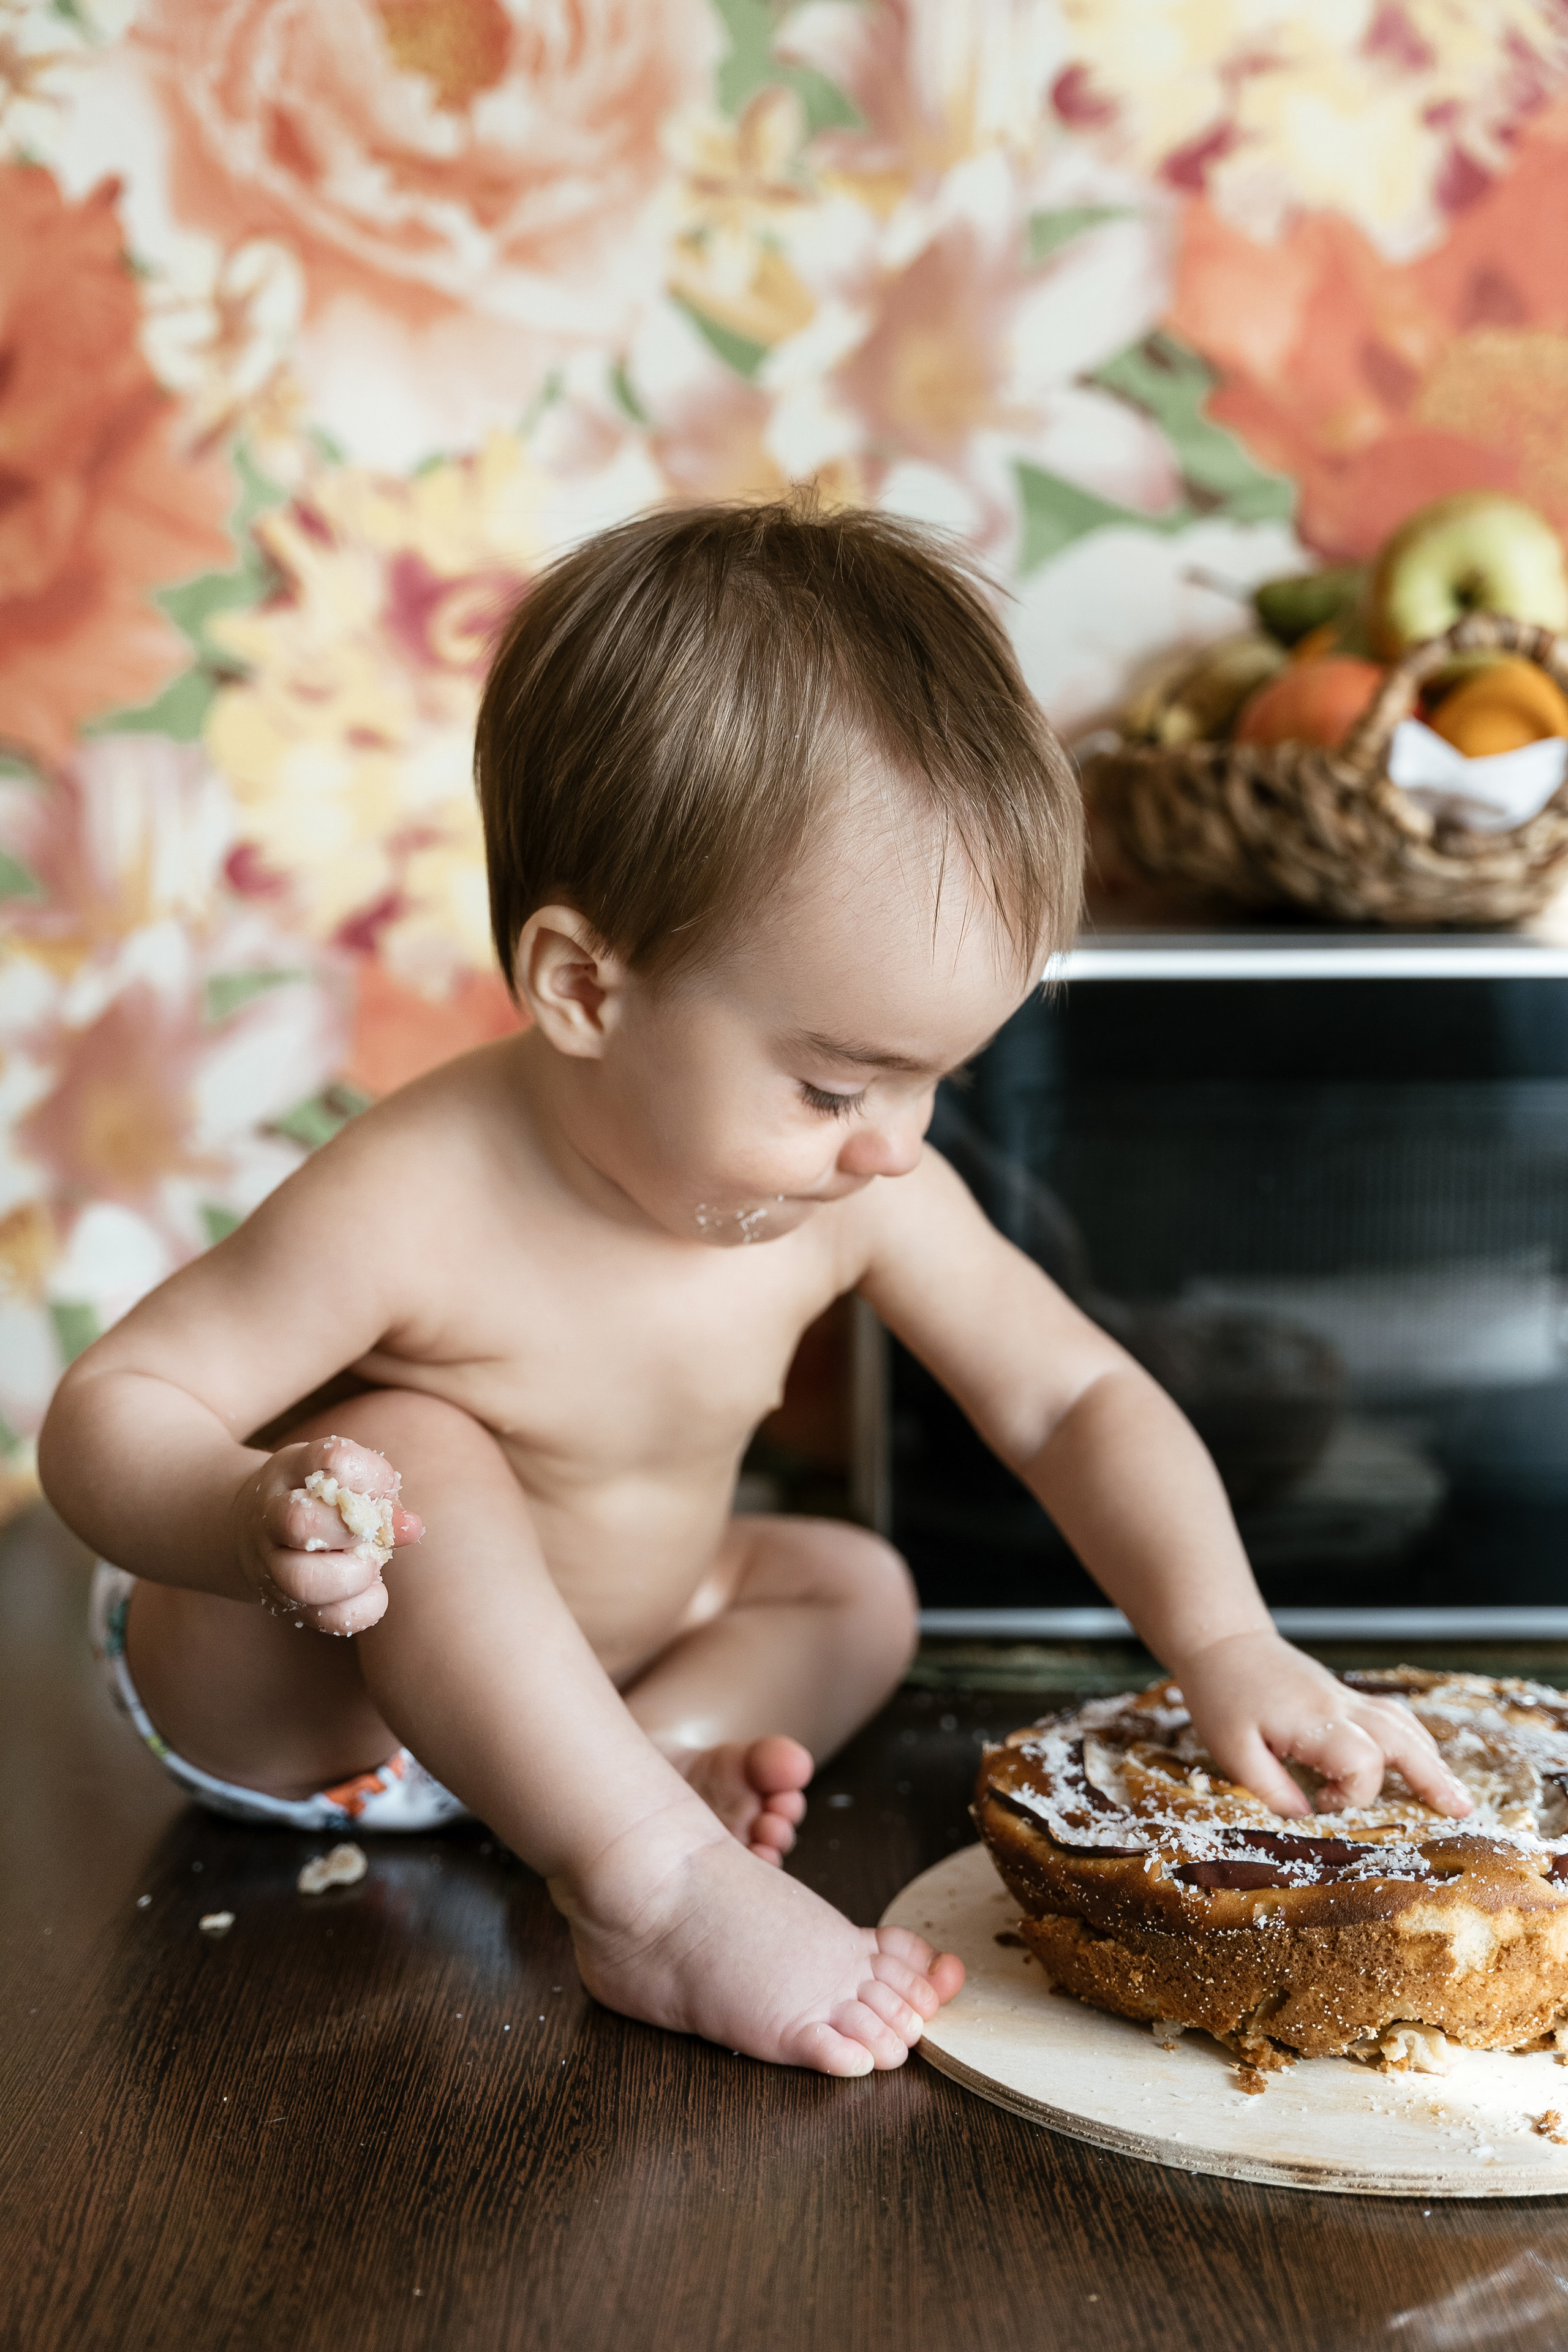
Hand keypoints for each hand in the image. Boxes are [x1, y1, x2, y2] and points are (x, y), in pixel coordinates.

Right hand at [231, 1434, 421, 1635]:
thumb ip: (376, 1490)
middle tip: (372, 1533)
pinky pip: (325, 1618)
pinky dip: (360, 1608)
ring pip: (304, 1581)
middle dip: (352, 1529)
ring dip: (354, 1575)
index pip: (333, 1461)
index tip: (384, 1487)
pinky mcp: (285, 1604)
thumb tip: (410, 1528)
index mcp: (290, 1470)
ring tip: (370, 1565)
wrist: (246, 1529)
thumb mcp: (337, 1474)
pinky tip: (369, 1590)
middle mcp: (270, 1517)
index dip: (371, 1476)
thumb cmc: (311, 1495)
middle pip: (301, 1522)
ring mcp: (270, 1566)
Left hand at [1171, 1628, 1471, 1819]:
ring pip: (1403, 1725)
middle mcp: (1340, 1707)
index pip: (1363, 1763)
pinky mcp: (1342, 1696)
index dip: (1353, 1795)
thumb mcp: (1231, 1749)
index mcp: (1315, 1721)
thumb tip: (1306, 1819)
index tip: (1322, 1803)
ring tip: (1456, 1794)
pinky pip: (1390, 1715)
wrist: (1221, 1640)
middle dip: (1433, 1776)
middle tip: (1461, 1811)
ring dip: (1432, 1759)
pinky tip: (1423, 1757)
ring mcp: (1345, 1698)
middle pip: (1402, 1740)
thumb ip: (1270, 1787)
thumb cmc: (1223, 1694)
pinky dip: (1414, 1738)